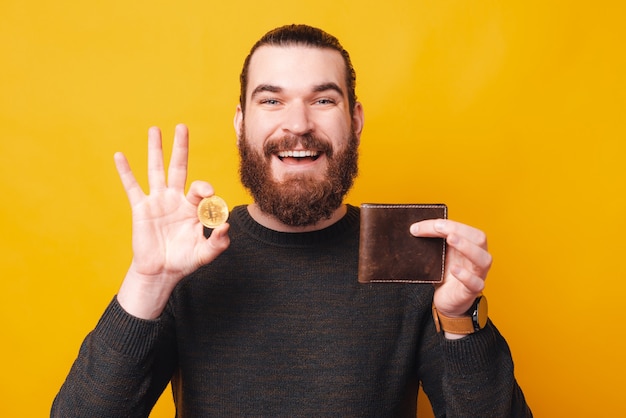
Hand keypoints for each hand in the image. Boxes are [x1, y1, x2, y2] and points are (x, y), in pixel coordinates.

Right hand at [114, 124, 229, 318]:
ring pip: (156, 170)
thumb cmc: (184, 261)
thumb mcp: (205, 254)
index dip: (206, 191)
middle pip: (178, 167)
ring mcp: (157, 201)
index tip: (210, 198)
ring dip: (155, 150)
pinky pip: (132, 186)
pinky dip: (125, 171)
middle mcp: (176, 199)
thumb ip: (218, 242)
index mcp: (193, 207)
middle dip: (180, 147)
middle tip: (182, 127)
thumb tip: (226, 225)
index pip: (201, 189)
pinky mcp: (141, 208)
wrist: (160, 273)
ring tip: (154, 129)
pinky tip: (119, 155)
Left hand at [410, 219, 491, 318]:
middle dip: (459, 229)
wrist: (447, 300)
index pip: (464, 229)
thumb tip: (412, 228)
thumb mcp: (438, 255)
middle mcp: (477, 258)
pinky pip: (476, 283)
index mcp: (470, 245)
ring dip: (467, 247)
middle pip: (479, 238)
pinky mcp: (471, 290)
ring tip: (451, 240)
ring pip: (483, 259)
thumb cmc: (445, 274)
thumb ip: (433, 242)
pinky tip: (454, 269)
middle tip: (438, 228)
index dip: (446, 224)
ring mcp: (477, 274)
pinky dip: (466, 275)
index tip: (420, 226)